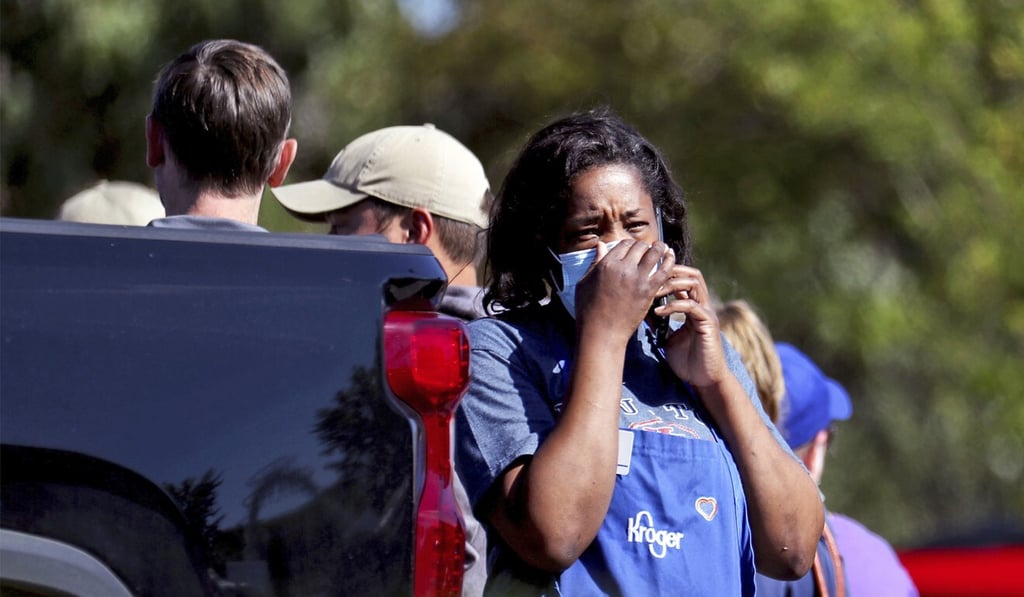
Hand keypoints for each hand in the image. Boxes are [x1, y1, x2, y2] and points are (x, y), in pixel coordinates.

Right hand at [575, 240, 673, 340]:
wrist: (601, 333)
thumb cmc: (588, 310)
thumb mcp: (585, 282)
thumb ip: (595, 262)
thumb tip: (600, 245)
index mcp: (606, 264)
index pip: (624, 244)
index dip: (630, 244)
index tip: (633, 249)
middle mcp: (623, 268)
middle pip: (640, 246)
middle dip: (644, 246)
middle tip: (648, 248)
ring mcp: (637, 279)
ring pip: (655, 253)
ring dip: (660, 248)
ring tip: (662, 247)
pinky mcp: (649, 291)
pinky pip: (665, 271)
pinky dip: (670, 261)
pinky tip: (671, 257)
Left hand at [652, 265, 729, 388]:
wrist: (704, 379)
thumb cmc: (687, 361)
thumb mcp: (667, 338)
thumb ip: (659, 324)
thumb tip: (640, 312)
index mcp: (694, 307)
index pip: (684, 279)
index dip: (668, 273)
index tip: (646, 276)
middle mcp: (702, 306)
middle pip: (692, 275)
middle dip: (671, 272)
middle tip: (650, 277)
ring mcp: (707, 313)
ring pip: (694, 284)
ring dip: (672, 284)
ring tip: (653, 291)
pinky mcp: (708, 323)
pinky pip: (691, 306)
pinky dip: (673, 306)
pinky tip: (658, 312)